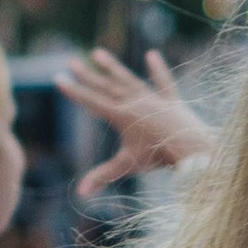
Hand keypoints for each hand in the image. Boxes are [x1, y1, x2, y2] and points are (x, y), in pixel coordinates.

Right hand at [64, 48, 208, 197]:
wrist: (189, 147)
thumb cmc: (157, 157)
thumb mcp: (127, 165)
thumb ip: (102, 176)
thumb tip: (79, 194)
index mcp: (121, 115)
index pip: (91, 101)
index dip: (73, 91)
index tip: (58, 79)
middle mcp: (135, 102)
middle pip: (106, 86)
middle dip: (87, 76)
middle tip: (72, 62)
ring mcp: (153, 98)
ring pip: (128, 79)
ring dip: (113, 67)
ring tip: (98, 53)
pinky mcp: (171, 101)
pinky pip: (163, 82)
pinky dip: (158, 69)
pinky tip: (152, 55)